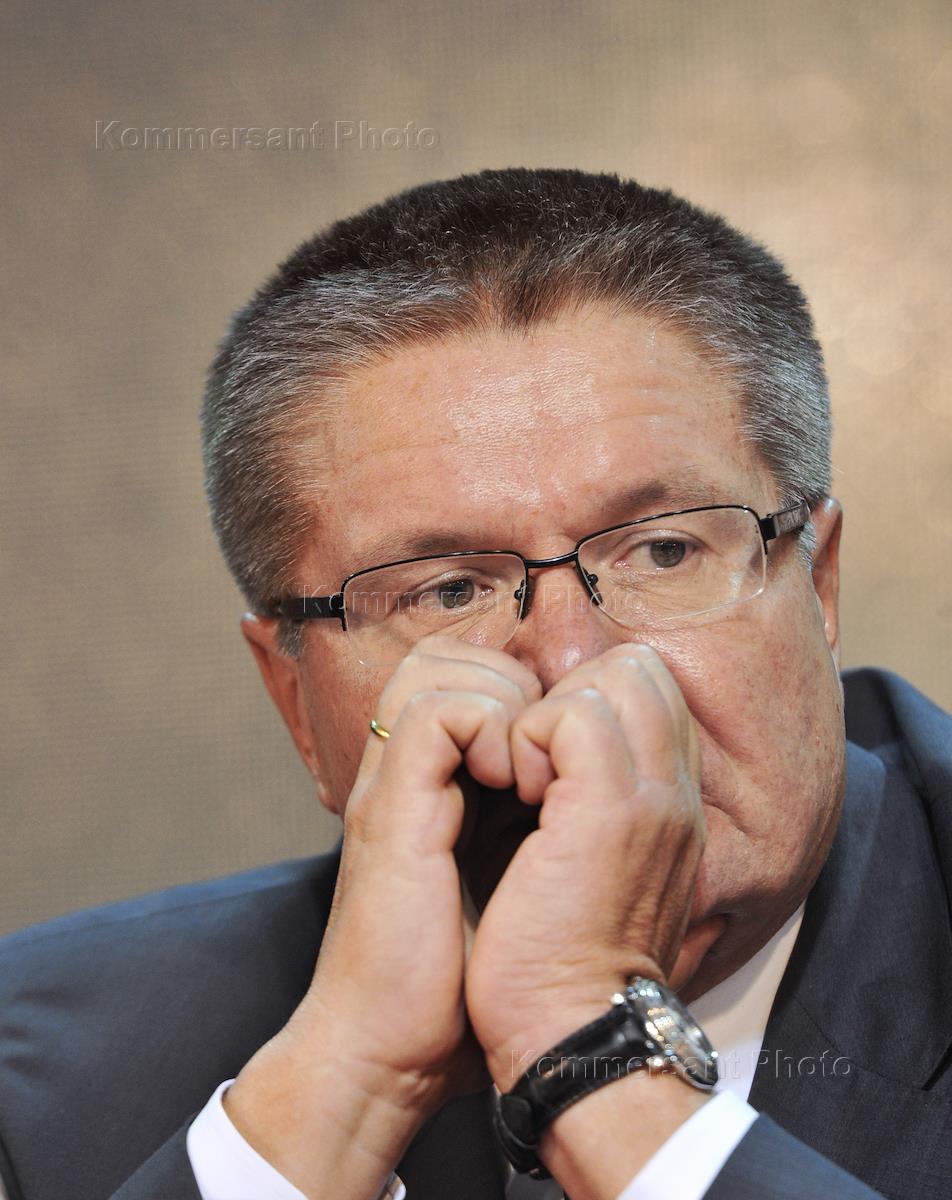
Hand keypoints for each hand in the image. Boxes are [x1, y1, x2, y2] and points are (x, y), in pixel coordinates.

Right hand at [224, 634, 540, 1197]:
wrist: (391, 1053)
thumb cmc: (461, 983)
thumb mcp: (512, 879)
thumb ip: (531, 820)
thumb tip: (590, 784)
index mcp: (438, 781)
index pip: (474, 673)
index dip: (530, 691)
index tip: (568, 754)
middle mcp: (410, 771)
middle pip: (452, 654)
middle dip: (519, 686)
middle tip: (550, 757)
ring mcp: (393, 783)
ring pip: (440, 665)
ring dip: (505, 705)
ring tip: (529, 775)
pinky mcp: (388, 807)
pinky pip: (433, 713)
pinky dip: (485, 732)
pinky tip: (511, 788)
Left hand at [464, 643, 706, 1086]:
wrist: (567, 1035)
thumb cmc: (557, 959)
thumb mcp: (592, 867)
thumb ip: (593, 803)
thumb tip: (553, 756)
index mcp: (671, 804)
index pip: (649, 691)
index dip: (587, 700)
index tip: (542, 758)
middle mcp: (675, 791)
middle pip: (639, 668)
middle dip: (572, 693)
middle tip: (532, 760)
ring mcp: (651, 795)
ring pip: (614, 674)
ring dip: (551, 712)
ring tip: (524, 781)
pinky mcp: (610, 807)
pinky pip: (571, 713)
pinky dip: (528, 735)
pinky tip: (515, 794)